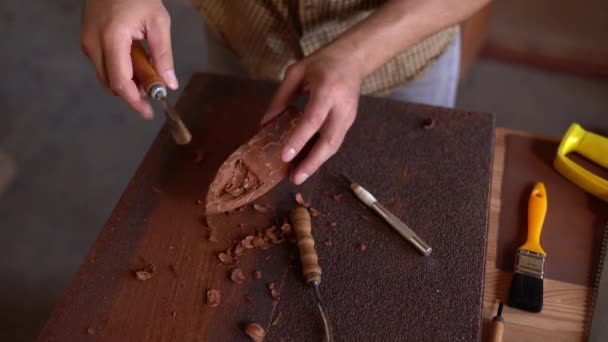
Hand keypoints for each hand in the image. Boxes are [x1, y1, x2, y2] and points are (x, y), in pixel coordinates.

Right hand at [80, 0, 177, 118]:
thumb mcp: (158, 23)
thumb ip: (163, 56)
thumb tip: (169, 84)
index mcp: (112, 38)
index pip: (120, 82)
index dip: (134, 101)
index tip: (148, 112)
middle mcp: (93, 43)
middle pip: (111, 84)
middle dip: (132, 93)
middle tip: (153, 89)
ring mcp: (87, 42)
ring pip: (105, 76)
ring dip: (126, 82)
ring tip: (146, 71)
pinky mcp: (86, 40)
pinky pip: (102, 65)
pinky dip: (119, 70)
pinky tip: (135, 61)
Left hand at [263, 49, 362, 184]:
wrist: (353, 58)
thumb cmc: (321, 63)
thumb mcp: (296, 72)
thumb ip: (281, 98)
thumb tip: (265, 124)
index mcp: (327, 90)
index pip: (313, 120)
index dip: (299, 139)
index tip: (285, 156)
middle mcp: (341, 107)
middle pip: (330, 141)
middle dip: (312, 162)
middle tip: (295, 178)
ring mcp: (349, 116)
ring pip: (334, 146)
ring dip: (317, 163)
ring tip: (298, 176)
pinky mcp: (350, 122)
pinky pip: (335, 142)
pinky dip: (321, 155)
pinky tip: (307, 163)